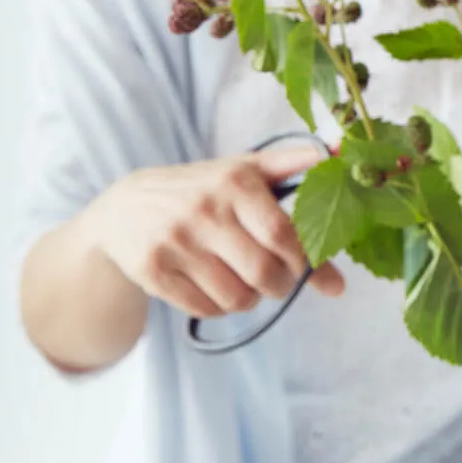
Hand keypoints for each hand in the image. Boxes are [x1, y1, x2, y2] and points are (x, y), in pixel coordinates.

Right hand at [82, 146, 344, 317]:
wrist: (123, 209)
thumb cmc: (200, 188)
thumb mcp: (242, 169)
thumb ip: (291, 163)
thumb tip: (338, 153)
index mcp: (233, 182)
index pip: (283, 233)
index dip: (309, 261)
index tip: (324, 275)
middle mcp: (203, 210)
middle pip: (264, 272)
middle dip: (282, 285)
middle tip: (281, 281)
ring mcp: (175, 243)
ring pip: (237, 297)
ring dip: (252, 299)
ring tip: (247, 283)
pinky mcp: (152, 272)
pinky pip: (207, 308)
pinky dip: (222, 308)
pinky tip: (218, 288)